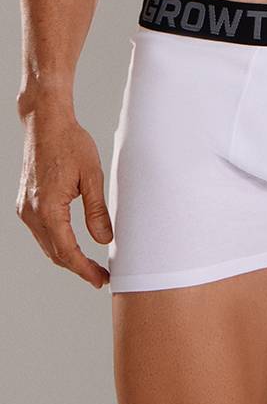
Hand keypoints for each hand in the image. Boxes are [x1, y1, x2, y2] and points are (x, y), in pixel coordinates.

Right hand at [16, 105, 112, 288]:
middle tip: (101, 277)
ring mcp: (25, 208)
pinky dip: (58, 243)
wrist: (46, 123)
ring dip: (68, 257)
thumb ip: (97, 211)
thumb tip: (104, 240)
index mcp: (48, 208)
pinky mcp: (26, 203)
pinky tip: (73, 245)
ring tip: (91, 265)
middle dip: (78, 268)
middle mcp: (31, 212)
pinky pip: (42, 232)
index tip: (101, 280)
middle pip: (55, 253)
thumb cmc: (71, 143)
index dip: (85, 269)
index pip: (67, 251)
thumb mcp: (92, 176)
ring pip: (47, 244)